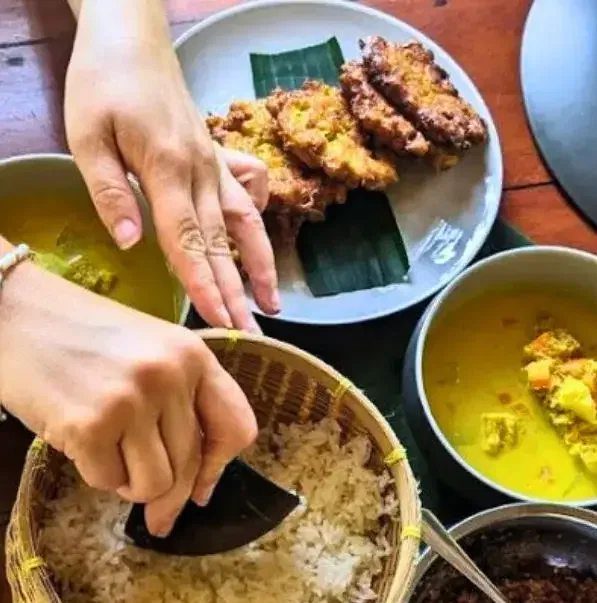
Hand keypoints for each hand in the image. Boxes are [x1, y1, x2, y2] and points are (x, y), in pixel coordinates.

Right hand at [0, 255, 256, 535]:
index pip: (236, 426)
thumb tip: (195, 486)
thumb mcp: (146, 350)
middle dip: (168, 495)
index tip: (202, 488)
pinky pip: (109, 481)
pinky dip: (94, 473)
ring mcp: (131, 401)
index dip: (220, 466)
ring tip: (107, 454)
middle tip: (156, 516)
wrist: (8, 310)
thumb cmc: (75, 334)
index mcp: (192, 355)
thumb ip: (178, 402)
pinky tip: (79, 442)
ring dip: (130, 484)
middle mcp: (169, 376)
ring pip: (155, 483)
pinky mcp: (90, 426)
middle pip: (189, 465)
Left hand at [64, 0, 278, 330]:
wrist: (131, 37)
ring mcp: (214, 165)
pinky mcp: (217, 158)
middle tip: (248, 335)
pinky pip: (247, 198)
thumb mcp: (87, 135)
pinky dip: (257, 229)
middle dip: (235, 293)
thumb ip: (110, 191)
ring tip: (273, 306)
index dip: (204, 285)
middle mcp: (201, 171)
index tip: (219, 321)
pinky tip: (259, 252)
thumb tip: (130, 244)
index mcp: (167, 168)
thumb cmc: (103, 83)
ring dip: (260, 268)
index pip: (188, 240)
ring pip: (244, 225)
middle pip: (221, 243)